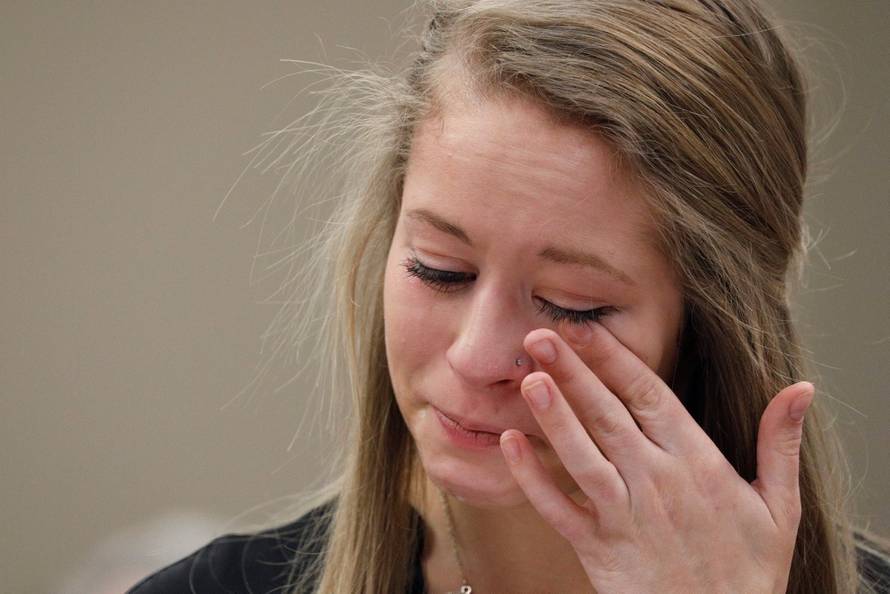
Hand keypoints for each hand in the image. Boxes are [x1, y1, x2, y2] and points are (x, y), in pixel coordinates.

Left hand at [498, 321, 812, 593]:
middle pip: (607, 416)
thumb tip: (801, 389)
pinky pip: (558, 509)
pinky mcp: (598, 548)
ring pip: (582, 456)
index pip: (649, 396)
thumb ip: (780, 444)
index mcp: (696, 463)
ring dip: (553, 416)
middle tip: (539, 334)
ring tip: (528, 377)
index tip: (585, 329)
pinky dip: (532, 478)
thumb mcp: (780, 507)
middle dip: (573, 372)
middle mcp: (655, 481)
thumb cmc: (748, 572)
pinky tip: (510, 444)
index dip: (614, 359)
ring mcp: (624, 515)